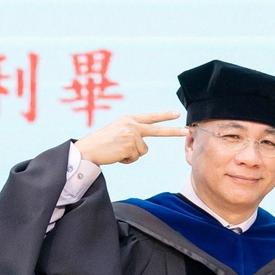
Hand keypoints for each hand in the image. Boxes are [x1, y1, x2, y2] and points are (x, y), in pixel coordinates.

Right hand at [74, 112, 188, 165]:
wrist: (88, 149)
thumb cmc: (101, 142)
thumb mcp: (117, 131)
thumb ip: (132, 133)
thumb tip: (144, 146)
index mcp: (128, 119)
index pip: (150, 117)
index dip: (164, 116)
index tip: (177, 114)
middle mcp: (131, 124)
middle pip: (157, 130)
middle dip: (173, 131)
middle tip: (186, 131)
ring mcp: (132, 135)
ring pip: (142, 151)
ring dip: (131, 155)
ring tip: (117, 151)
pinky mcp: (130, 146)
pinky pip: (135, 158)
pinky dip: (126, 160)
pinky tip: (116, 155)